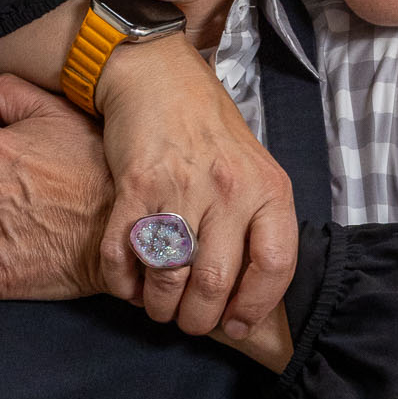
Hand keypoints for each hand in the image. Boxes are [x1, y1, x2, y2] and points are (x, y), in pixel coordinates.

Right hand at [93, 37, 297, 345]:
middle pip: (215, 282)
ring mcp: (180, 187)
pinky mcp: (135, 185)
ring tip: (157, 306)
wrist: (157, 75)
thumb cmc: (209, 129)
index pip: (274, 265)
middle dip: (197, 318)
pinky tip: (128, 284)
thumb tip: (249, 292)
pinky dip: (122, 282)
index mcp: (267, 188)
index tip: (236, 323)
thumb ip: (257, 223)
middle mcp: (228, 190)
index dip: (254, 305)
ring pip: (169, 275)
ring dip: (158, 305)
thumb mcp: (255, 168)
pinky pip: (124, 254)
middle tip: (187, 321)